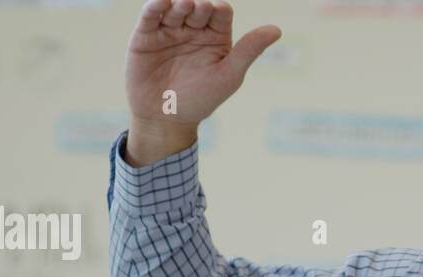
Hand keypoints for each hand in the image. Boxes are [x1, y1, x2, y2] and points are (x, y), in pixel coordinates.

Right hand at [124, 0, 280, 162]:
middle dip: (199, 4)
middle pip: (198, 5)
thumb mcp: (228, 75)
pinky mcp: (146, 34)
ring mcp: (170, 30)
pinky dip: (156, 5)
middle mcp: (193, 30)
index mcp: (216, 37)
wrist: (164, 119)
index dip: (219, 8)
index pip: (220, 12)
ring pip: (175, 5)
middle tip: (198, 9)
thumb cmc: (201, 100)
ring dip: (180, 2)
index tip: (217, 12)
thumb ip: (249, 50)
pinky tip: (162, 3)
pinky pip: (151, 13)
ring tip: (184, 6)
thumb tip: (277, 29)